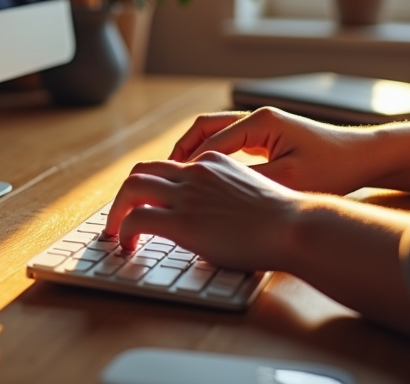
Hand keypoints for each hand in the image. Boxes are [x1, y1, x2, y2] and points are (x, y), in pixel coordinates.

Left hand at [103, 152, 298, 271]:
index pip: (168, 166)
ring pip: (131, 189)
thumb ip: (227, 194)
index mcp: (212, 163)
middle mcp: (195, 172)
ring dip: (116, 211)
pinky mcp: (181, 220)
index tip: (144, 204)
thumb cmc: (283, 219)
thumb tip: (217, 214)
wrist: (294, 226)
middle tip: (119, 216)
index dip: (150, 186)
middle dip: (124, 195)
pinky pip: (136, 218)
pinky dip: (123, 231)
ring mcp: (186, 194)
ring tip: (115, 232)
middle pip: (141, 171)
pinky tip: (126, 246)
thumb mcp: (251, 192)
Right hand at [168, 107, 375, 194]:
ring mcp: (261, 125)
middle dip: (182, 151)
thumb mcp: (290, 180)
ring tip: (177, 177)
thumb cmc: (333, 168)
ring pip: (214, 133)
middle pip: (204, 128)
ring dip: (195, 152)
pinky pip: (229, 141)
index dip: (188, 167)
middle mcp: (256, 117)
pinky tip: (207, 179)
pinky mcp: (267, 136)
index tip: (171, 188)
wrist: (363, 157)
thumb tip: (214, 193)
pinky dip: (212, 156)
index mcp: (260, 122)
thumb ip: (250, 183)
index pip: (211, 143)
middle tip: (164, 176)